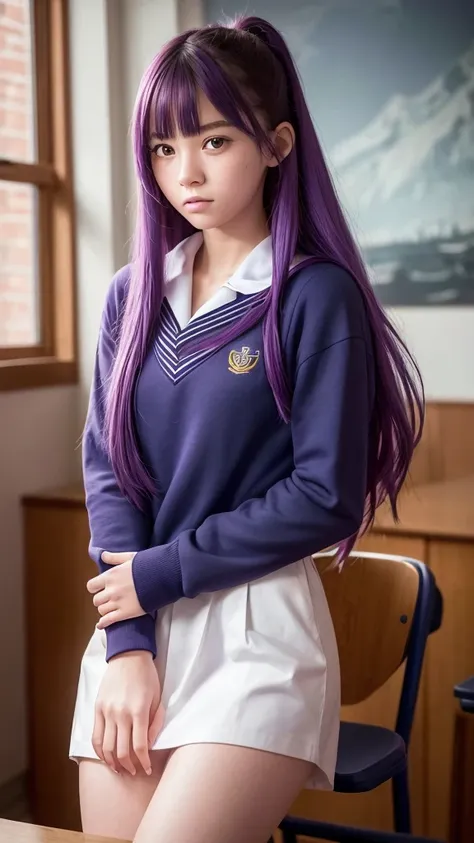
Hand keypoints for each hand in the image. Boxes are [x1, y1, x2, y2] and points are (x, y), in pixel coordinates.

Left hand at [87, 551, 143, 628]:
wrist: (162, 577)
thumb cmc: (147, 565)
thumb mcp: (130, 557)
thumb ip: (114, 557)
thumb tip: (103, 554)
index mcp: (110, 576)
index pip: (91, 586)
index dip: (95, 588)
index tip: (100, 589)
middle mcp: (111, 590)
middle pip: (96, 600)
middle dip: (102, 600)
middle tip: (109, 599)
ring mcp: (117, 602)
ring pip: (102, 610)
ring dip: (105, 610)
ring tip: (111, 609)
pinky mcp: (125, 613)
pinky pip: (108, 621)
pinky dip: (103, 624)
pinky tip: (101, 625)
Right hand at [93, 650, 164, 775]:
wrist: (128, 655)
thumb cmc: (147, 676)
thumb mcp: (158, 698)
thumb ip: (155, 723)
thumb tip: (149, 745)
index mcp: (139, 711)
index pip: (140, 746)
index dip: (144, 762)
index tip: (147, 769)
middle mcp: (121, 714)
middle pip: (122, 751)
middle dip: (129, 766)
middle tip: (134, 772)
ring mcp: (107, 712)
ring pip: (106, 747)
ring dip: (113, 763)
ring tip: (120, 769)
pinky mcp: (97, 708)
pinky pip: (96, 736)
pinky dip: (99, 751)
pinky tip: (106, 758)